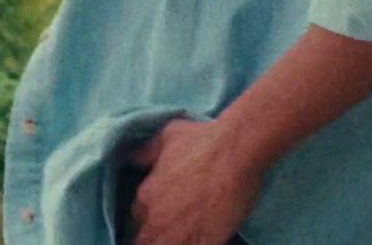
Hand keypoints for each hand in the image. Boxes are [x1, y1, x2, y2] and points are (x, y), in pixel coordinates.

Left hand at [125, 118, 264, 244]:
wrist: (237, 152)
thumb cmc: (202, 140)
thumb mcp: (167, 137)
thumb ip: (146, 152)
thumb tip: (134, 158)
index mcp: (144, 198)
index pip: (134, 220)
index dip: (147, 219)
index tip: (159, 215)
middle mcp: (156, 221)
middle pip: (145, 241)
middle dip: (155, 235)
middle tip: (174, 224)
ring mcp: (179, 235)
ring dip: (171, 241)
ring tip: (184, 232)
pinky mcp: (203, 243)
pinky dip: (192, 244)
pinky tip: (199, 237)